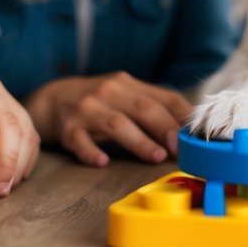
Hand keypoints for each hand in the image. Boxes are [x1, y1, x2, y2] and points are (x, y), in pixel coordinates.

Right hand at [25, 72, 191, 166]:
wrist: (50, 99)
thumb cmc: (98, 102)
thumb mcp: (124, 97)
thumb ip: (153, 108)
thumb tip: (190, 130)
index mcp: (129, 85)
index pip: (164, 96)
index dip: (183, 116)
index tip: (197, 135)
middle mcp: (109, 92)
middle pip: (143, 108)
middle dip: (165, 128)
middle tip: (181, 149)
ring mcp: (87, 109)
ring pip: (116, 124)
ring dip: (139, 141)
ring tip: (156, 156)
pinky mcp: (67, 128)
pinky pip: (80, 140)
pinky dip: (91, 151)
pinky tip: (103, 162)